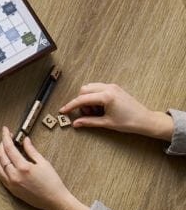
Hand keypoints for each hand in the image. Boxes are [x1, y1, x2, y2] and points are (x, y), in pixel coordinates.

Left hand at [0, 126, 88, 209]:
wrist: (55, 201)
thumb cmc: (52, 182)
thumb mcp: (44, 163)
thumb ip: (31, 150)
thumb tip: (25, 140)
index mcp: (23, 167)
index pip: (9, 147)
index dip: (5, 136)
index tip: (5, 130)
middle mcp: (14, 175)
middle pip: (1, 155)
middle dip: (2, 144)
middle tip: (7, 138)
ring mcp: (11, 183)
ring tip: (5, 148)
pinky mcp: (11, 190)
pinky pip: (0, 175)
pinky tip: (4, 162)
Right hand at [59, 83, 173, 140]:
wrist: (146, 120)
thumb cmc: (129, 122)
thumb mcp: (107, 123)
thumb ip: (89, 122)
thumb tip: (76, 123)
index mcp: (106, 96)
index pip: (82, 99)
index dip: (71, 105)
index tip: (63, 111)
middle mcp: (108, 88)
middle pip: (84, 90)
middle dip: (81, 102)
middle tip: (86, 114)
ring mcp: (112, 86)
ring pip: (90, 88)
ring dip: (87, 99)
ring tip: (95, 112)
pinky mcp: (115, 88)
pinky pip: (98, 88)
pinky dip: (94, 96)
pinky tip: (100, 107)